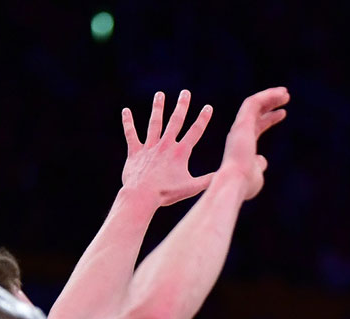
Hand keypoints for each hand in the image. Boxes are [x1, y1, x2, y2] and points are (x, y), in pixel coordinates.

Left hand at [121, 91, 214, 206]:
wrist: (142, 195)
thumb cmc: (166, 193)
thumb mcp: (191, 188)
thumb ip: (208, 180)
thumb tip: (223, 175)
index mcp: (180, 152)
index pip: (195, 132)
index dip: (203, 119)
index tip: (208, 107)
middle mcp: (165, 145)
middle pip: (175, 121)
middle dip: (181, 106)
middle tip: (185, 93)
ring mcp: (150, 147)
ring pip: (154, 123)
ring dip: (158, 108)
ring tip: (159, 95)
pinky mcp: (135, 152)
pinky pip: (131, 134)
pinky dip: (128, 122)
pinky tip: (125, 111)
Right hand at [219, 86, 289, 201]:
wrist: (235, 183)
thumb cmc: (245, 184)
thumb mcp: (256, 174)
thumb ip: (259, 165)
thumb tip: (263, 160)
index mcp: (243, 144)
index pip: (257, 126)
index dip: (270, 118)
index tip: (283, 113)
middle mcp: (240, 133)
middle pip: (256, 113)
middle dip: (270, 103)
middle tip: (285, 96)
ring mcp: (240, 127)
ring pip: (254, 104)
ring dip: (270, 96)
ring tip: (285, 93)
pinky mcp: (242, 122)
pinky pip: (253, 103)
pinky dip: (266, 96)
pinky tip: (279, 94)